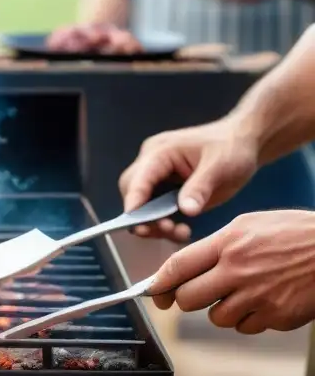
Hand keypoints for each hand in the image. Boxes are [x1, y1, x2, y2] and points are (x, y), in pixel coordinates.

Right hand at [118, 117, 259, 240]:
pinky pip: (154, 208)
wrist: (244, 142)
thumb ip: (200, 188)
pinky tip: (182, 229)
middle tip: (167, 230)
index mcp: (159, 152)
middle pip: (132, 193)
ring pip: (141, 205)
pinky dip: (163, 222)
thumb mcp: (220, 166)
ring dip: (154, 223)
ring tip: (179, 232)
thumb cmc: (232, 148)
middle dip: (143, 217)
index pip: (137, 179)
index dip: (134, 203)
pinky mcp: (164, 188)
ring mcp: (157, 176)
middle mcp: (151, 163)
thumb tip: (185, 211)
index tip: (139, 225)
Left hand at [149, 210, 314, 333]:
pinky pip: (245, 327)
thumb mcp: (251, 225)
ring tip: (243, 292)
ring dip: (221, 310)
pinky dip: (249, 319)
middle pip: (187, 299)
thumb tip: (181, 269)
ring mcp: (258, 296)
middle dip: (187, 299)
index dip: (157, 283)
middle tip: (198, 293)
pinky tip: (264, 301)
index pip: (178, 266)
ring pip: (215, 318)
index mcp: (229, 243)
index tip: (151, 291)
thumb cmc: (296, 234)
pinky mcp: (276, 316)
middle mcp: (238, 270)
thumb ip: (215, 246)